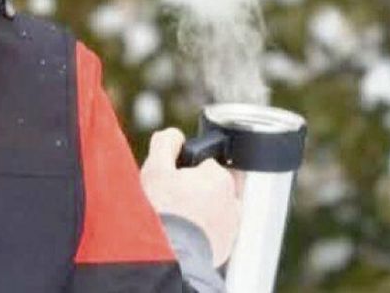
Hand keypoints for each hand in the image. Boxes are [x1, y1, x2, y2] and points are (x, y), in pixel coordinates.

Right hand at [140, 127, 240, 266]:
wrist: (169, 254)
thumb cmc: (163, 209)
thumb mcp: (155, 167)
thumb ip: (165, 143)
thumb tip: (175, 136)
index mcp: (220, 177)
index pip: (204, 164)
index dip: (185, 170)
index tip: (173, 180)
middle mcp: (233, 201)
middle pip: (210, 186)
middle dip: (194, 189)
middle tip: (172, 199)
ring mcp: (232, 226)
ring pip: (213, 209)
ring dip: (199, 210)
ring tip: (177, 218)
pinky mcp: (227, 247)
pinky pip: (213, 231)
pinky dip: (201, 231)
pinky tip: (183, 233)